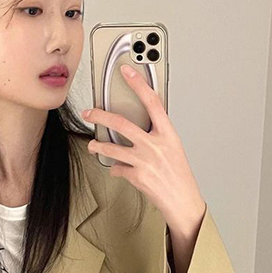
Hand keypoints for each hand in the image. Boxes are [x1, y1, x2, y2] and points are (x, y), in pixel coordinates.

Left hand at [81, 63, 205, 235]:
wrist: (182, 200)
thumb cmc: (178, 175)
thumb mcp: (173, 148)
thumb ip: (157, 135)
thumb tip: (139, 128)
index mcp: (167, 133)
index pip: (152, 101)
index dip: (139, 84)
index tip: (127, 72)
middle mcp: (155, 145)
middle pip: (121, 123)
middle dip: (100, 116)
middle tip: (89, 113)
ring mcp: (144, 161)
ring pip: (112, 148)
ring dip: (98, 146)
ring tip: (92, 145)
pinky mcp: (136, 176)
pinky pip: (118, 169)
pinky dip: (116, 169)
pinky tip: (118, 170)